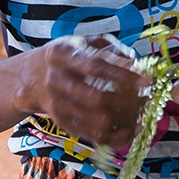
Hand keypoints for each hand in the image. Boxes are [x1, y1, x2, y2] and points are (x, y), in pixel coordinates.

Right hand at [18, 34, 150, 145]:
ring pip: (98, 121)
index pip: (96, 66)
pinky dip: (118, 136)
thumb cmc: (67, 57)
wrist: (31, 78)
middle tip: (146, 97)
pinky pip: (94, 135)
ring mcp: (57, 105)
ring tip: (140, 111)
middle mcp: (56, 80)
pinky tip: (133, 128)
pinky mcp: (62, 123)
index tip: (147, 81)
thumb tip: (136, 63)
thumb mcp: (83, 42)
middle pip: (97, 98)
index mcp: (63, 54)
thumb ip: (110, 48)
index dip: (123, 75)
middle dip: (128, 101)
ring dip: (126, 119)